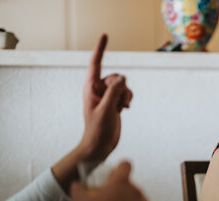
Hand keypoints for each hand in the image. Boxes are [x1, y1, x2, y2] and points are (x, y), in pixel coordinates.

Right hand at [71, 161, 147, 200]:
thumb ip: (78, 189)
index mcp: (119, 184)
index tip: (115, 175)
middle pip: (133, 186)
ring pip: (141, 200)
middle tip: (114, 197)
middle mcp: (134, 193)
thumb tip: (76, 184)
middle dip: (125, 189)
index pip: (126, 166)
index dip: (120, 168)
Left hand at [77, 34, 132, 160]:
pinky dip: (128, 99)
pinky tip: (125, 109)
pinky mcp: (114, 102)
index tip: (105, 35)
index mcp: (90, 88)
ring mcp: (106, 96)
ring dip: (126, 96)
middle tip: (119, 104)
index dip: (100, 49)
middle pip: (116, 77)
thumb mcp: (106, 110)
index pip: (96, 64)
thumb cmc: (98, 130)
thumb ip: (114, 92)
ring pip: (123, 85)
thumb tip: (123, 77)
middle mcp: (98, 89)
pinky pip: (126, 93)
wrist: (99, 146)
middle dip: (122, 88)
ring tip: (121, 109)